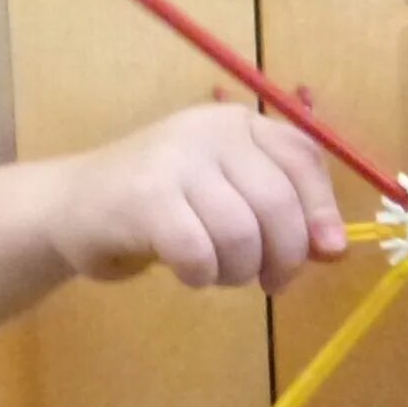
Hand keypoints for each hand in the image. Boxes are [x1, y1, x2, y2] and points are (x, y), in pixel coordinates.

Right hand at [47, 105, 346, 290]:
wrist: (72, 208)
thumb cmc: (162, 208)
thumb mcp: (229, 199)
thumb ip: (283, 215)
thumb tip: (336, 249)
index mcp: (238, 124)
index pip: (302, 158)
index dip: (322, 209)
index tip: (326, 253)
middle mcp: (209, 131)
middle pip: (277, 202)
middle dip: (284, 256)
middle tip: (269, 282)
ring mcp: (174, 159)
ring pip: (241, 234)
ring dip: (239, 271)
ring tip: (220, 273)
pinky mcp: (144, 197)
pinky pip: (199, 253)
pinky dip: (202, 276)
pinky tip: (189, 273)